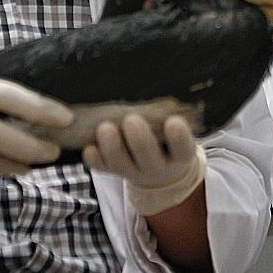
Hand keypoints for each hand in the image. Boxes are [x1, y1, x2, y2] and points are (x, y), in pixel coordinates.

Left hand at [84, 114, 206, 215]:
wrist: (159, 169)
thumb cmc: (167, 138)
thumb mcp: (174, 128)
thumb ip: (167, 115)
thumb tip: (156, 99)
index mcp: (179, 155)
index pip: (183, 149)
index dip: (179, 138)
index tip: (174, 122)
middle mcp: (159, 167)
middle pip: (150, 159)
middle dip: (140, 139)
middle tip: (132, 120)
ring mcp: (136, 173)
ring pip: (122, 165)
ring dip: (112, 147)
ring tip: (105, 128)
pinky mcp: (115, 172)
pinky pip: (103, 169)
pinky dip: (95, 158)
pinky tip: (89, 147)